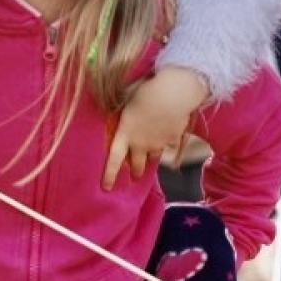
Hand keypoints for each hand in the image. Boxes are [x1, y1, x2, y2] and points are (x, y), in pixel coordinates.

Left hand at [104, 67, 208, 189]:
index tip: (107, 187)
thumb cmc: (145, 92)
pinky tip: (169, 131)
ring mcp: (159, 143)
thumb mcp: (127, 100)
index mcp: (126, 134)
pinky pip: (169, 144)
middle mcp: (141, 143)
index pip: (114, 159)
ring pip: (154, 156)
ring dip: (151, 156)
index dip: (110, 174)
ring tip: (151, 154)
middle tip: (135, 176)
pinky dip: (168, 140)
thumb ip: (125, 113)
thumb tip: (121, 112)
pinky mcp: (173, 139)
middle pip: (137, 165)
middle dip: (136, 171)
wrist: (173, 94)